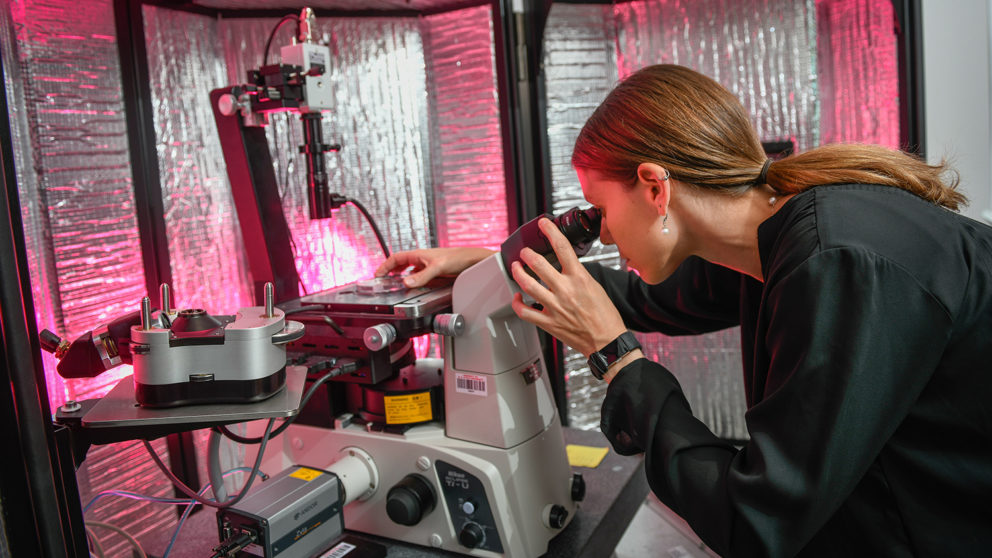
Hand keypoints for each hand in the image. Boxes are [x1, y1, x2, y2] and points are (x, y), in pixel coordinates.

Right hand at [374, 247, 495, 287]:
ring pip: (410, 271)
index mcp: (418, 255)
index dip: (385, 266)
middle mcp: (421, 260)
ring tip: (394, 285)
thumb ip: (422, 276)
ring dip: (401, 276)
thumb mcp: (437, 267)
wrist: (472, 261)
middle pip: (400, 264)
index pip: (396, 258)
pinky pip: (419, 277)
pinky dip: (413, 282)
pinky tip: (414, 288)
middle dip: (390, 271)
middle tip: (382, 281)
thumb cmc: (457, 258)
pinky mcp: (434, 273)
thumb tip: (406, 282)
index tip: (377, 275)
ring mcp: (427, 267)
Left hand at [509, 218, 626, 356]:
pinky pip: (525, 312)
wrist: (607, 341)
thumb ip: (578, 275)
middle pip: (538, 264)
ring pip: (527, 285)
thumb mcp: (595, 286)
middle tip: (525, 252)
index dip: (550, 231)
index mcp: (579, 278)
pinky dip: (517, 304)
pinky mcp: (548, 322)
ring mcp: (555, 306)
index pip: (562, 247)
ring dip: (518, 273)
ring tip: (516, 267)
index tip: (543, 224)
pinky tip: (516, 298)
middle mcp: (565, 290)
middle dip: (527, 254)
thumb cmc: (605, 316)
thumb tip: (566, 266)